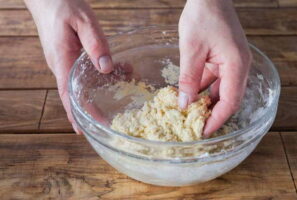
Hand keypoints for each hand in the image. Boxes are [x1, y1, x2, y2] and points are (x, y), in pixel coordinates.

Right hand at [24, 0, 112, 133]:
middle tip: (107, 123)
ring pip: (81, 84)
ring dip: (97, 93)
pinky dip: (100, 77)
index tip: (85, 130)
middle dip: (88, 111)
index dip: (76, 114)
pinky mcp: (69, 56)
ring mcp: (64, 62)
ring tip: (120, 95)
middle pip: (73, 95)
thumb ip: (95, 43)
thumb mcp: (83, 20)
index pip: (68, 94)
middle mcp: (61, 65)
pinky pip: (84, 72)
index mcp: (62, 60)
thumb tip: (106, 68)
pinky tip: (119, 71)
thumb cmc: (63, 5)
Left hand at [178, 0, 251, 136]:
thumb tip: (183, 104)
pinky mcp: (224, 58)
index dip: (217, 119)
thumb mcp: (191, 50)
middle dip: (213, 114)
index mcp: (236, 65)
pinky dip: (204, 89)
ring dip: (207, 102)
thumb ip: (188, 79)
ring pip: (222, 90)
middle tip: (195, 126)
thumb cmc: (202, 16)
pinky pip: (216, 79)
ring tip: (191, 115)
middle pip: (229, 98)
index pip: (230, 102)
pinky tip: (190, 95)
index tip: (203, 132)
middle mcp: (239, 66)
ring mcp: (232, 62)